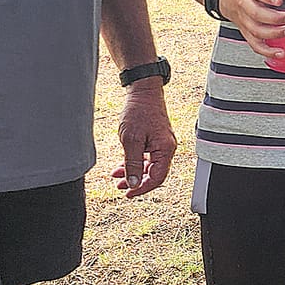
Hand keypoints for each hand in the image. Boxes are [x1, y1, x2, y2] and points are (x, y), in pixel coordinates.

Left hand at [112, 79, 176, 196]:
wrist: (143, 91)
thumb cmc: (139, 111)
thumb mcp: (131, 140)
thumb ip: (133, 164)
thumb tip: (134, 184)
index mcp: (165, 150)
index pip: (157, 178)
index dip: (142, 188)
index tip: (128, 193)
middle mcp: (167, 148)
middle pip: (154, 174)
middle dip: (137, 182)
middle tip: (120, 187)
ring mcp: (162, 144)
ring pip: (149, 166)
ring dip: (134, 173)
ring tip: (117, 177)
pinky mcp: (156, 139)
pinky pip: (147, 157)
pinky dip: (135, 162)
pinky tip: (122, 165)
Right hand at [220, 0, 284, 61]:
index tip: (278, 0)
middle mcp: (245, 4)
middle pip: (257, 13)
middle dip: (275, 18)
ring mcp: (245, 20)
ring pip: (256, 30)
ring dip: (275, 33)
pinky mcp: (247, 33)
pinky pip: (255, 45)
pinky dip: (268, 51)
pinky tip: (280, 52)